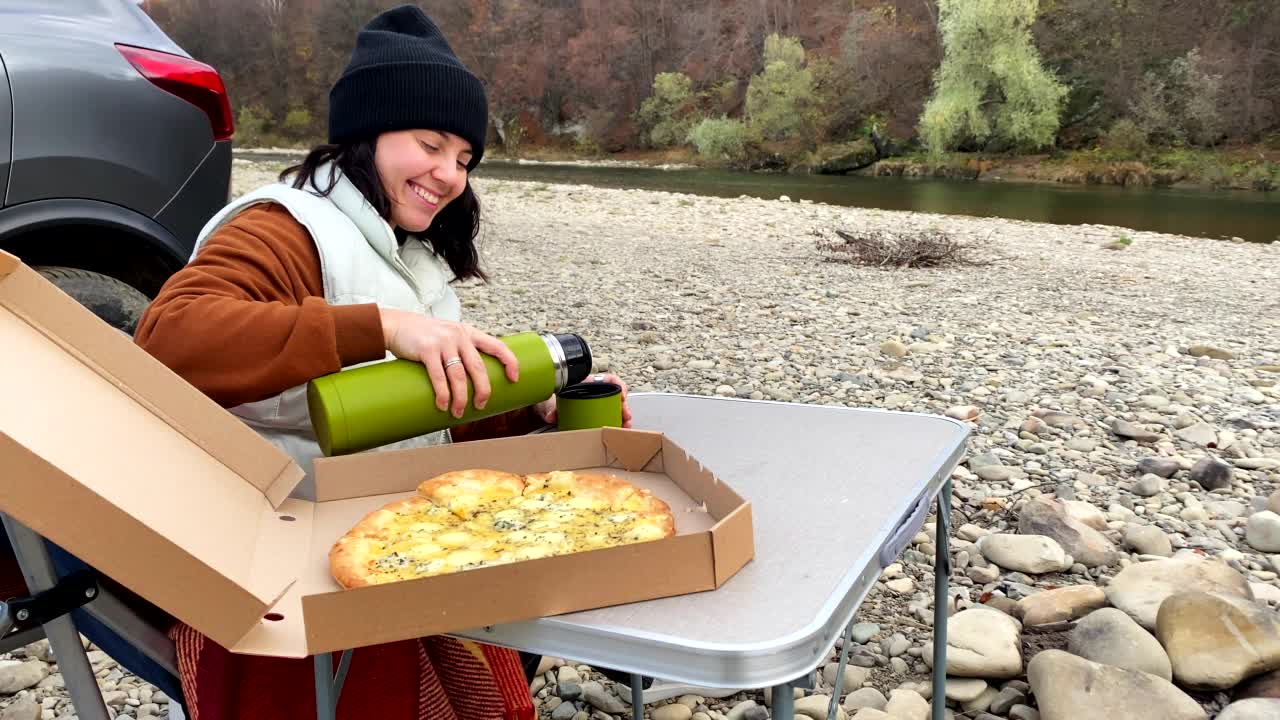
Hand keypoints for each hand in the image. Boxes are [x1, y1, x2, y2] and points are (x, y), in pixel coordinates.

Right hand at [379, 309, 518, 417]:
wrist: (396, 325)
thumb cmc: (424, 335)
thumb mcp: (449, 335)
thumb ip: (462, 350)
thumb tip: (474, 379)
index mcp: (468, 333)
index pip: (497, 345)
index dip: (509, 362)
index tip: (514, 378)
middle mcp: (459, 336)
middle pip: (478, 367)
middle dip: (483, 390)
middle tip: (481, 405)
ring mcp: (443, 342)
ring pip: (459, 375)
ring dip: (461, 397)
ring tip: (459, 411)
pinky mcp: (427, 350)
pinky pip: (439, 376)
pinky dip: (443, 393)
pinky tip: (443, 404)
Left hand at [534, 373, 632, 428]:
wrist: (545, 410)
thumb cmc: (551, 401)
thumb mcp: (550, 403)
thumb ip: (551, 409)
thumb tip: (551, 416)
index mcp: (586, 385)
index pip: (608, 379)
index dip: (618, 384)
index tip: (622, 394)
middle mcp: (594, 394)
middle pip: (615, 397)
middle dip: (623, 407)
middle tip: (625, 416)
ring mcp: (596, 406)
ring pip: (615, 409)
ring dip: (623, 417)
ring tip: (624, 426)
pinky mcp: (595, 417)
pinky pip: (609, 418)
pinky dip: (616, 424)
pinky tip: (618, 430)